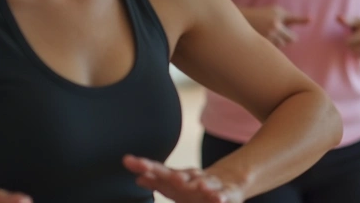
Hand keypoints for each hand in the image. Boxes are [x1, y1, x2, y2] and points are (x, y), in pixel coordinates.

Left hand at [123, 156, 242, 202]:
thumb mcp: (176, 188)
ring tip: (193, 184)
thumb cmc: (197, 190)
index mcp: (180, 178)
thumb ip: (158, 182)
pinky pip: (224, 195)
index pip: (160, 171)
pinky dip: (221, 196)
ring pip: (205, 183)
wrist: (230, 183)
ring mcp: (211, 185)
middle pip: (180, 175)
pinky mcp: (227, 194)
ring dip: (198, 183)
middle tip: (154, 170)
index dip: (146, 167)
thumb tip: (138, 179)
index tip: (128, 161)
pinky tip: (217, 199)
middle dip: (168, 174)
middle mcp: (194, 179)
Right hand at [242, 6, 307, 46]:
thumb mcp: (276, 12)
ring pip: (283, 44)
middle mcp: (275, 26)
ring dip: (281, 40)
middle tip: (288, 36)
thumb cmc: (264, 14)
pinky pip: (275, 47)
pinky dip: (273, 44)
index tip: (311, 19)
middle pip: (291, 38)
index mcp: (279, 16)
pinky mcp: (263, 42)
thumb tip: (298, 30)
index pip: (293, 19)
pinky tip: (266, 37)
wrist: (244, 19)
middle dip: (291, 38)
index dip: (302, 19)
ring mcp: (269, 35)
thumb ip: (288, 19)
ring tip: (271, 33)